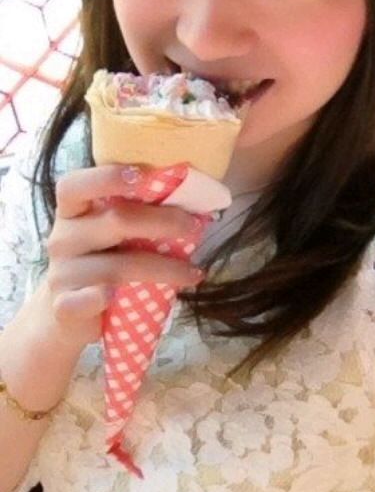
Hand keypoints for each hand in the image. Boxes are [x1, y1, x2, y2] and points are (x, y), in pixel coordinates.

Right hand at [33, 164, 203, 350]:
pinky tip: (120, 298)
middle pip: (115, 220)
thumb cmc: (100, 262)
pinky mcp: (65, 306)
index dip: (107, 177)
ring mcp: (61, 273)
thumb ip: (134, 213)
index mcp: (72, 211)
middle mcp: (63, 238)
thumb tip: (191, 199)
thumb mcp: (109, 234)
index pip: (75, 185)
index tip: (143, 176)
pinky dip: (104, 297)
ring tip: (193, 272)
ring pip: (118, 266)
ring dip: (164, 269)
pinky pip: (88, 300)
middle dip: (162, 221)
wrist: (69, 316)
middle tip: (194, 227)